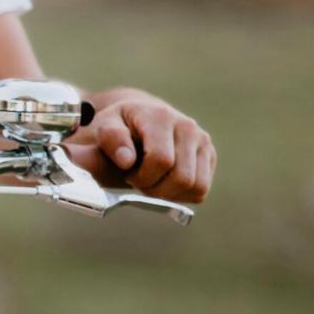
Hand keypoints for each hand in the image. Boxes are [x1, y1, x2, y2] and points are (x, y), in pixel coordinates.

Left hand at [67, 88, 215, 202]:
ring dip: (168, 194)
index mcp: (161, 117)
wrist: (137, 118)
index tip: (127, 172)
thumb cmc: (118, 128)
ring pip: (196, 187)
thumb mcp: (104, 128)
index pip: (161, 161)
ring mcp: (202, 141)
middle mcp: (187, 127)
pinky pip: (200, 190)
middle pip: (181, 178)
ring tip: (151, 180)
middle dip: (154, 188)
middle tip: (138, 179)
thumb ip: (110, 141)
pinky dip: (180, 195)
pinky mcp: (209, 156)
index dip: (141, 177)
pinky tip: (163, 183)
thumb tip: (126, 160)